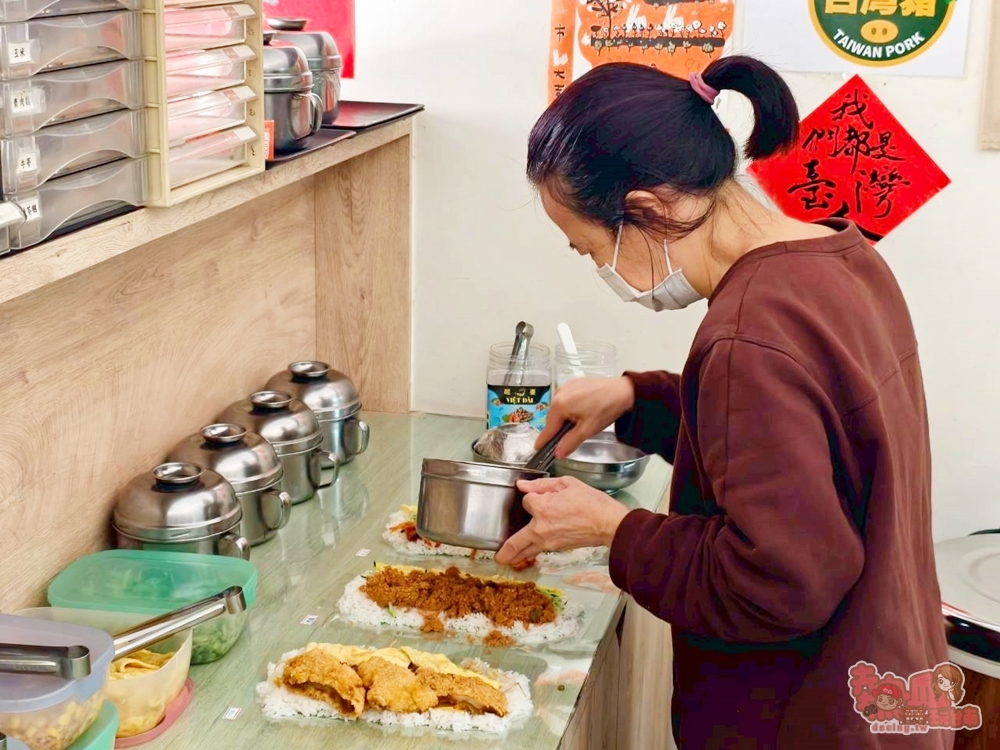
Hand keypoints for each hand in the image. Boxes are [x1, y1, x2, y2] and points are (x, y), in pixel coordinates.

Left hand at [494, 476, 629, 567]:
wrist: (608, 523)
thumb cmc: (591, 502)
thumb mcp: (567, 483)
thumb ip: (542, 484)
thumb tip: (523, 485)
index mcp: (542, 508)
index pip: (526, 501)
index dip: (533, 497)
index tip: (540, 495)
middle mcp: (541, 528)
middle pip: (516, 542)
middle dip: (506, 551)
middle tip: (498, 557)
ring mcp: (548, 541)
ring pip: (527, 550)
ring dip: (516, 555)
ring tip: (506, 559)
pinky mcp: (557, 548)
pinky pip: (539, 550)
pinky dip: (532, 552)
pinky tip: (529, 551)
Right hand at [537, 376, 634, 458]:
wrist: (623, 391)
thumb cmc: (605, 410)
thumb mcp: (587, 430)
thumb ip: (569, 443)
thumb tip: (557, 454)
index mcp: (559, 405)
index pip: (548, 428)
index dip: (544, 441)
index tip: (537, 449)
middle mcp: (558, 393)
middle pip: (553, 418)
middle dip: (558, 430)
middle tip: (566, 440)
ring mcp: (566, 386)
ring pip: (560, 409)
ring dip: (565, 419)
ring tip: (579, 425)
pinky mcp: (574, 383)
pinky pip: (566, 400)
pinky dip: (570, 409)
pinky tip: (582, 413)